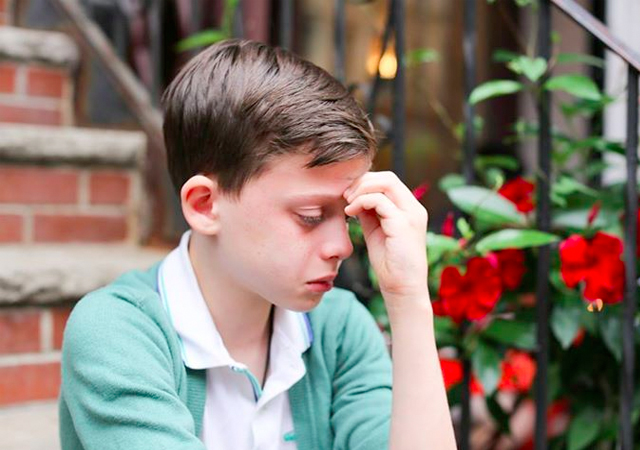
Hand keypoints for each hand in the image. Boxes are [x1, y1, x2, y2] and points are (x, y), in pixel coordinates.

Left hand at [344, 171, 429, 303]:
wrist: (401, 287)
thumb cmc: (389, 261)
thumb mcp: (376, 229)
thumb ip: (369, 211)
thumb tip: (354, 196)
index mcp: (409, 208)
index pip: (388, 180)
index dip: (366, 181)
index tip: (348, 193)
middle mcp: (414, 208)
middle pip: (388, 177)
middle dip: (362, 181)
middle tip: (345, 195)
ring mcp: (411, 215)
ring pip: (385, 183)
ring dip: (361, 189)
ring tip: (347, 202)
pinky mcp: (403, 224)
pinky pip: (379, 201)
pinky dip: (361, 201)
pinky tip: (350, 212)